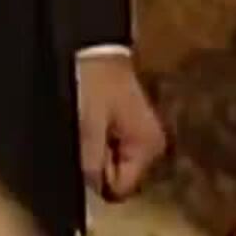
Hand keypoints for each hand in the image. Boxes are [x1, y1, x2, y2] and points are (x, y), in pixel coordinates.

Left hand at [77, 54, 166, 200]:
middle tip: (83, 134)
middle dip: (97, 164)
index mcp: (148, 148)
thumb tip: (91, 190)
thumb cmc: (91, 83)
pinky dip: (97, 139)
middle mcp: (152, 147)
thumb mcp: (86, 125)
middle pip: (117, 178)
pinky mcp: (131, 125)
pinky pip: (111, 147)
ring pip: (112, 163)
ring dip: (95, 151)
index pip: (119, 189)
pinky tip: (89, 119)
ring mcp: (142, 136)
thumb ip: (90, 162)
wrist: (92, 45)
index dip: (96, 178)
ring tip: (85, 123)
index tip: (83, 152)